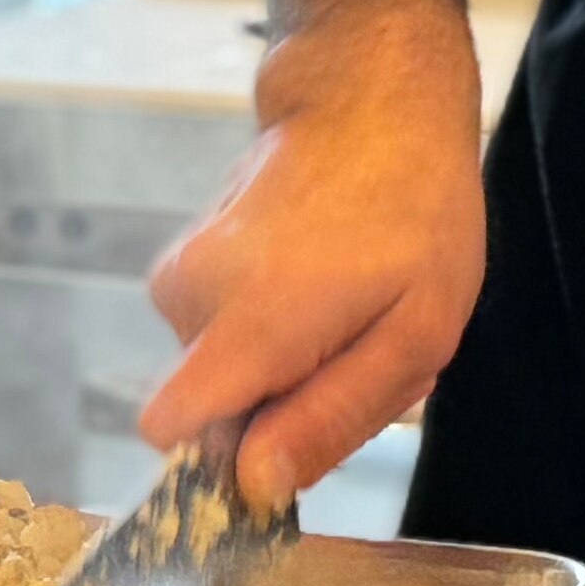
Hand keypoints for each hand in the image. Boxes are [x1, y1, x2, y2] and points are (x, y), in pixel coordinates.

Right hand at [139, 9, 486, 511]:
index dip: (221, 464)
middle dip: (278, 404)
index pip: (169, 429)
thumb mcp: (415, 334)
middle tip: (354, 349)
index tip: (284, 448)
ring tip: (345, 309)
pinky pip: (219, 328)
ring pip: (219, 369)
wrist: (370, 99)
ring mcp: (182, 271)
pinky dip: (267, 323)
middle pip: (212, 409)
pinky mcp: (186, 257)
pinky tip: (318, 280)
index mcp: (247, 324)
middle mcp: (192, 298)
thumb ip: (329, 417)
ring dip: (281, 362)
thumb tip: (253, 486)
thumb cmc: (413, 211)